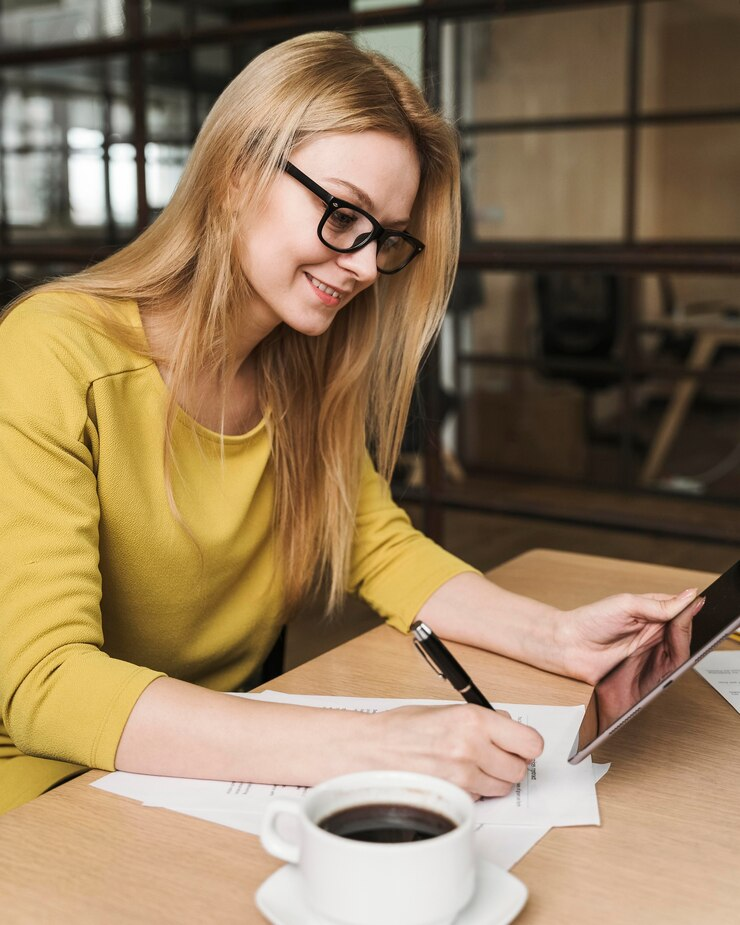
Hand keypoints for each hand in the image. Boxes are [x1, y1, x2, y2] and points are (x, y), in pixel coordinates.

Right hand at [370, 704, 543, 799]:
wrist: (370, 750)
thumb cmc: (402, 728)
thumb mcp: (446, 710)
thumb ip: (483, 719)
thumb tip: (510, 727)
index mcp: (473, 719)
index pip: (529, 742)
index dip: (526, 745)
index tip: (520, 745)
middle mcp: (471, 747)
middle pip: (519, 769)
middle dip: (509, 763)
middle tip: (493, 756)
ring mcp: (462, 776)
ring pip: (503, 787)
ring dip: (493, 779)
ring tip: (470, 766)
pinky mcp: (453, 797)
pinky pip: (480, 799)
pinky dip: (474, 792)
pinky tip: (455, 777)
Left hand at [557, 588, 704, 684]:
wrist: (568, 646)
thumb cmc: (591, 621)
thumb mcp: (626, 605)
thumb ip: (659, 604)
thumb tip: (689, 595)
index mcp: (649, 615)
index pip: (678, 612)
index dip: (689, 609)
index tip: (698, 603)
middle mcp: (652, 635)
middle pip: (682, 633)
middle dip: (689, 625)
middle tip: (692, 616)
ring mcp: (650, 655)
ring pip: (680, 651)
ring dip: (684, 641)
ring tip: (681, 630)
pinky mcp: (647, 675)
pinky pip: (670, 670)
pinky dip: (677, 661)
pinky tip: (677, 652)